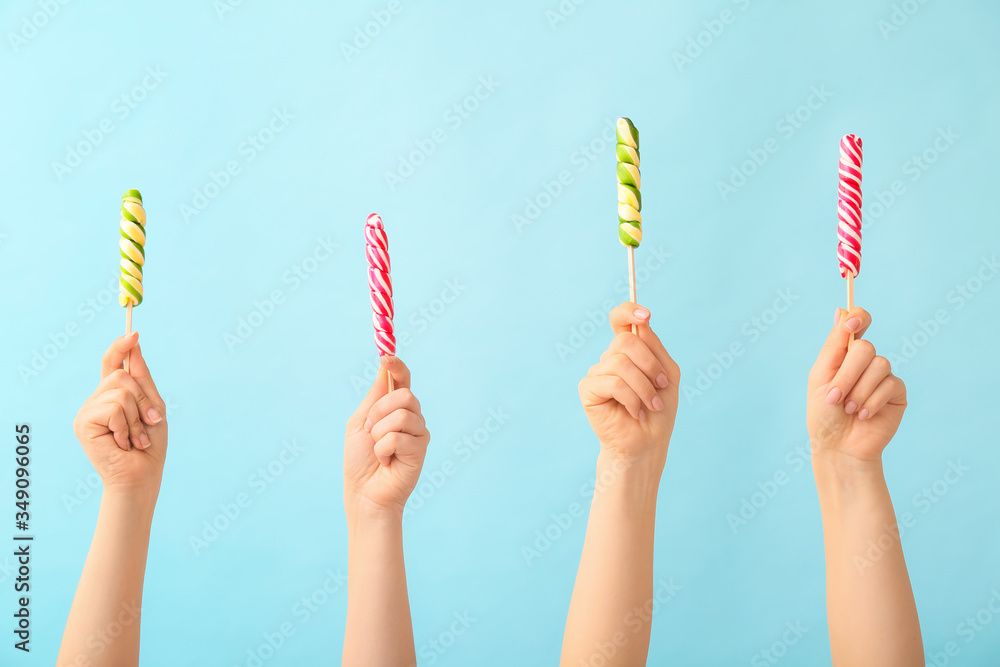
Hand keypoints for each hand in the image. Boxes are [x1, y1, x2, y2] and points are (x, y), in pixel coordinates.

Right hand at [72, 332, 167, 500]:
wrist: (141, 476)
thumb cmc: (149, 446)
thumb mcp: (153, 407)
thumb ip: (142, 379)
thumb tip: (135, 344)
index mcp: (111, 396)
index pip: (110, 362)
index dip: (120, 346)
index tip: (134, 333)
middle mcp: (96, 400)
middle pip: (121, 374)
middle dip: (144, 399)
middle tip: (149, 423)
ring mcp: (87, 411)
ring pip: (120, 390)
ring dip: (138, 416)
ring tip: (136, 438)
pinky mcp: (83, 423)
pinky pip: (114, 408)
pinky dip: (127, 426)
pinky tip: (124, 443)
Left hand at [344, 357, 429, 518]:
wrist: (363, 492)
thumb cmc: (359, 460)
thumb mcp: (359, 422)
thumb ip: (374, 397)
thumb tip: (385, 368)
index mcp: (394, 407)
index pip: (402, 379)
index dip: (397, 366)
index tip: (386, 356)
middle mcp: (411, 416)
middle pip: (404, 394)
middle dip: (379, 411)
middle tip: (370, 430)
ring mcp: (418, 432)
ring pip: (401, 415)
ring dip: (379, 433)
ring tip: (378, 450)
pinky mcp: (421, 448)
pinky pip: (399, 437)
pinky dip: (384, 449)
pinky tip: (386, 461)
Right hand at [578, 303, 679, 468]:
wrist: (647, 443)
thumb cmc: (658, 411)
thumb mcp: (666, 374)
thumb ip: (654, 347)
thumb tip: (640, 324)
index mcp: (628, 351)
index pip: (619, 319)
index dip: (628, 311)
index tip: (646, 315)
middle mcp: (609, 358)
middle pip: (625, 341)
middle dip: (649, 365)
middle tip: (660, 386)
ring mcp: (596, 373)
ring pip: (620, 363)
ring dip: (643, 387)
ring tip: (651, 404)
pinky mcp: (588, 390)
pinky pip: (613, 382)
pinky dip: (631, 398)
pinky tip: (635, 412)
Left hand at [807, 307, 906, 463]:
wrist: (838, 447)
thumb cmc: (823, 414)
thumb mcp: (821, 377)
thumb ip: (834, 345)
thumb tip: (840, 310)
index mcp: (844, 352)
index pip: (857, 321)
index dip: (859, 317)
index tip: (853, 323)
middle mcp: (865, 361)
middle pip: (866, 348)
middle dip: (847, 374)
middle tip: (835, 397)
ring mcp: (883, 376)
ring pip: (879, 366)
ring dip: (859, 391)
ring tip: (849, 409)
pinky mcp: (897, 392)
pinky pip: (890, 384)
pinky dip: (872, 401)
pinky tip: (864, 415)